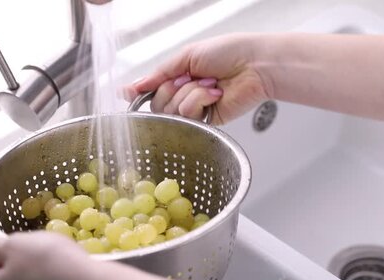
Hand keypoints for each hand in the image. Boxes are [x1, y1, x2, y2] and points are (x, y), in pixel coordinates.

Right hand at [126, 33, 271, 124]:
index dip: (141, 93)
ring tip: (209, 83)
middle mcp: (185, 95)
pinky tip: (215, 93)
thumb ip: (159, 73)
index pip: (151, 91)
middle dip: (171, 89)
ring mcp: (196, 110)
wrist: (254, 65)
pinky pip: (189, 115)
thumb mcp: (187, 55)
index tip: (128, 94)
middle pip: (158, 105)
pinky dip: (199, 100)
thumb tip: (135, 87)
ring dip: (190, 92)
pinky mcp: (207, 121)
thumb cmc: (228, 53)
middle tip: (189, 78)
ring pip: (172, 111)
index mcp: (179, 78)